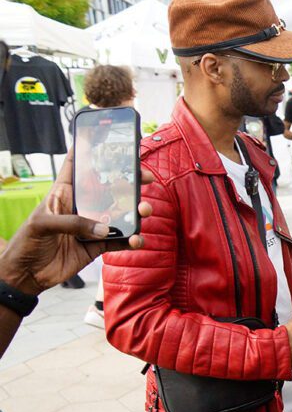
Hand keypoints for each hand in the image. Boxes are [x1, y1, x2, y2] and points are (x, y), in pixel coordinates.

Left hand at [0, 151, 153, 295]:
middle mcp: (80, 207)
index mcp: (63, 194)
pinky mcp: (97, 246)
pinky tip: (138, 240)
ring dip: (136, 213)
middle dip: (129, 182)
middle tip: (145, 179)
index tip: (104, 137)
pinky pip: (119, 241)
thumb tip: (104, 228)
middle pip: (108, 189)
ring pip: (120, 215)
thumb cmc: (26, 243)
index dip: (87, 151)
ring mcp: (91, 226)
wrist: (26, 275)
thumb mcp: (42, 225)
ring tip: (144, 211)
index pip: (75, 167)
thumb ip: (73, 223)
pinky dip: (131, 240)